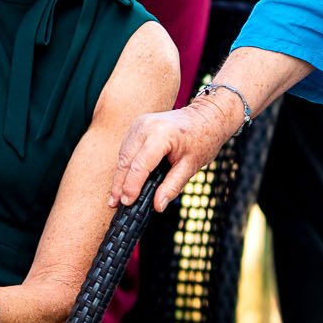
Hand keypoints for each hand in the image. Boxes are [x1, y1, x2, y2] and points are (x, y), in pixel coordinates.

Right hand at [111, 94, 238, 210]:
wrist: (207, 116)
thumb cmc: (203, 139)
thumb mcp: (191, 166)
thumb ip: (172, 186)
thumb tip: (158, 206)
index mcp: (161, 135)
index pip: (140, 165)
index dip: (131, 186)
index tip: (126, 202)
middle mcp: (146, 126)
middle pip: (126, 160)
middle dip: (119, 183)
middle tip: (115, 203)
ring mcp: (140, 123)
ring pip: (122, 154)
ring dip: (119, 175)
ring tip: (116, 196)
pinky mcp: (138, 125)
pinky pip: (126, 148)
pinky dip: (124, 165)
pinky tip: (123, 180)